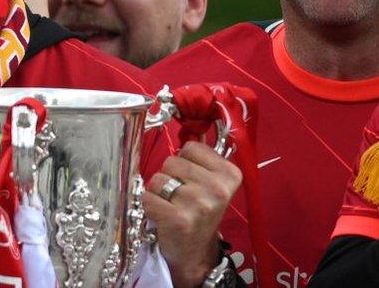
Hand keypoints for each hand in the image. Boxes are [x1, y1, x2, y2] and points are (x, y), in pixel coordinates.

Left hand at [142, 141, 241, 287]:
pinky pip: (147, 197)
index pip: (190, 147)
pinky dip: (148, 205)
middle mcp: (218, 189)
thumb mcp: (210, 182)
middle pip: (172, 161)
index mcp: (230, 174)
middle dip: (169, 177)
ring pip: (157, 179)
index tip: (193, 181)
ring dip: (158, 192)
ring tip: (171, 206)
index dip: (185, 162)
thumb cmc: (198, 211)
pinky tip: (162, 216)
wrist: (194, 252)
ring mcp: (199, 205)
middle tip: (180, 197)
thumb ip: (201, 156)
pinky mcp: (179, 220)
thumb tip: (190, 125)